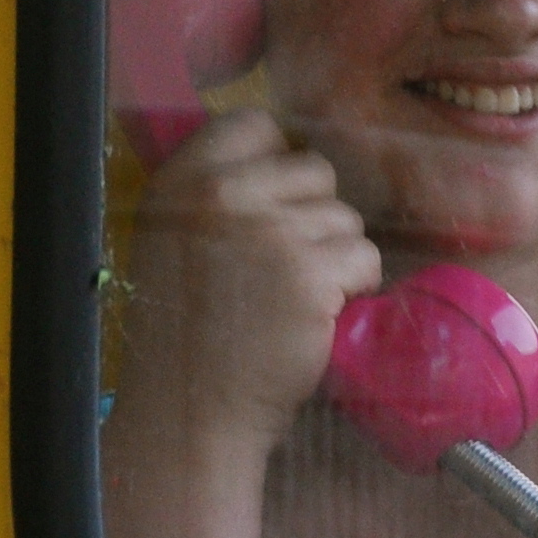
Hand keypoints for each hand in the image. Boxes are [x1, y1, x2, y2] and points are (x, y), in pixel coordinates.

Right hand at [112, 108, 381, 460]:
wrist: (190, 413)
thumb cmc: (185, 335)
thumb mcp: (174, 243)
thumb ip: (215, 197)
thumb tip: (279, 157)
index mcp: (181, 181)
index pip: (253, 124)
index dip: (277, 164)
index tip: (274, 208)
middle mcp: (222, 196)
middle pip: (313, 170)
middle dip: (314, 216)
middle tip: (288, 268)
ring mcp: (268, 233)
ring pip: (344, 217)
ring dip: (336, 258)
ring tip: (297, 299)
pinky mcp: (310, 275)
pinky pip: (363, 257)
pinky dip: (355, 288)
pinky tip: (319, 316)